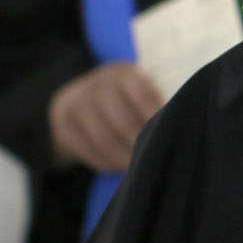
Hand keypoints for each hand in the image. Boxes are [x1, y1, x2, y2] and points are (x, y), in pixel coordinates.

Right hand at [48, 63, 162, 171]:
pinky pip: (86, 150)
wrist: (82, 98)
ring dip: (124, 159)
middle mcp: (98, 83)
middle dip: (141, 145)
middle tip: (156, 161)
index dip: (156, 119)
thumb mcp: (141, 91)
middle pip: (123, 121)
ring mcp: (76, 101)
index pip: (144, 95)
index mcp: (125, 72)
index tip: (171, 137)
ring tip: (139, 169)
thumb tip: (180, 130)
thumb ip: (158, 104)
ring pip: (104, 139)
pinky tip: (117, 167)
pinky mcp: (62, 122)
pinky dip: (105, 163)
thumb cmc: (127, 99)